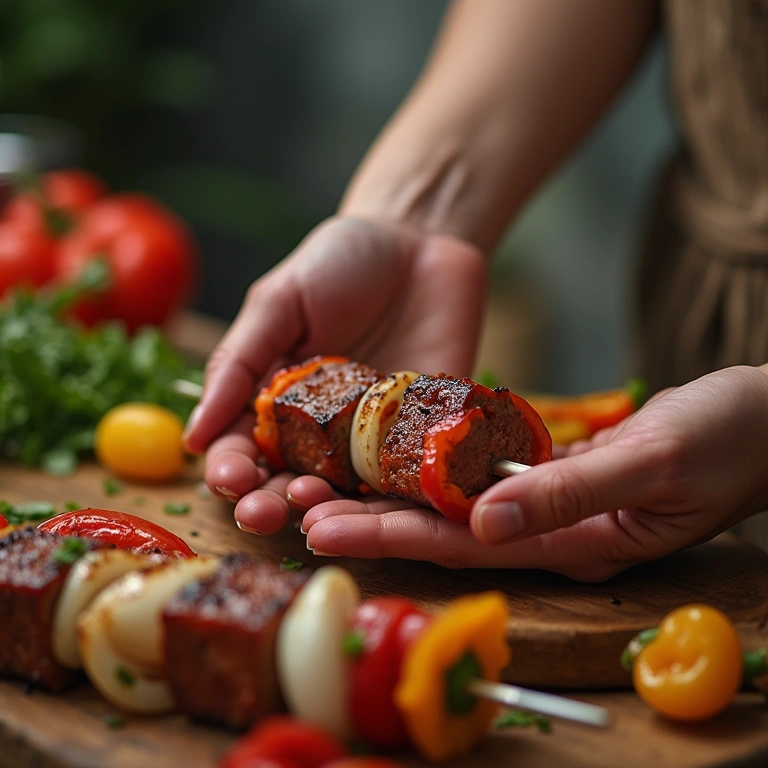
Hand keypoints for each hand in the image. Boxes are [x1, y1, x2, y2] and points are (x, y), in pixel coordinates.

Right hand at [182, 215, 486, 519]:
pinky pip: (403, 478)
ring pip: (342, 493)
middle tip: (263, 513)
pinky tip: (377, 512)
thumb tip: (192, 436)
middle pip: (286, 481)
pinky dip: (390, 501)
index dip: (230, 468)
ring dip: (324, 512)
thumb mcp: (279, 301)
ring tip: (311, 515)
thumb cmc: (341, 262)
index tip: (230, 478)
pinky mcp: (418, 438)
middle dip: (268, 503)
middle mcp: (319, 430)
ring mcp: (370, 439)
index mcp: (274, 400)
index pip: (242, 448)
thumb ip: (238, 363)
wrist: (421, 243)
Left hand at [290, 365, 767, 581]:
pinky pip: (480, 474)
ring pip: (455, 504)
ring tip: (322, 486)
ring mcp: (548, 505)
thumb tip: (485, 521)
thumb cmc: (727, 438)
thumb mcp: (656, 461)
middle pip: (443, 530)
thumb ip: (569, 493)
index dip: (390, 535)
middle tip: (295, 511)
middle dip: (370, 522)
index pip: (463, 544)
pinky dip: (433, 466)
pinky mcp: (551, 474)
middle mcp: (549, 531)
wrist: (763, 417)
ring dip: (391, 495)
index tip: (323, 528)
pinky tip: (392, 453)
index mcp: (573, 542)